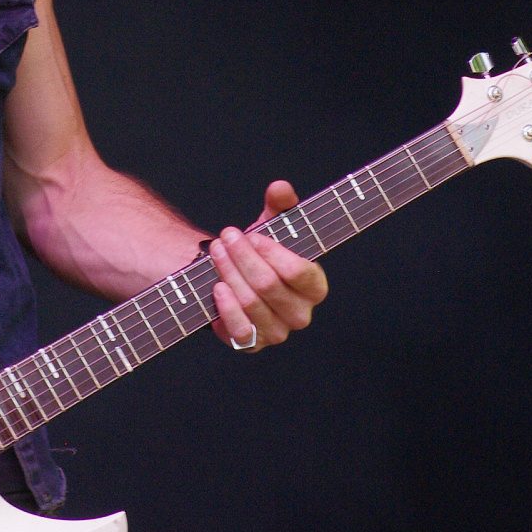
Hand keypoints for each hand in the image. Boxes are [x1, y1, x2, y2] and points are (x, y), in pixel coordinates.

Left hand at [206, 179, 327, 352]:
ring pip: (251, 303)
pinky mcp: (252, 343)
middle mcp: (301, 314)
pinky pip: (240, 331)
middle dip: (243, 257)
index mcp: (315, 286)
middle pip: (269, 285)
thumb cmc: (261, 253)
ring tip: (217, 253)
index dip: (272, 252)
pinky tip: (217, 287)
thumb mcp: (272, 225)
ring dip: (229, 273)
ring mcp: (277, 332)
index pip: (300, 272)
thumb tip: (280, 188)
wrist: (237, 277)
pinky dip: (226, 307)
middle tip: (226, 237)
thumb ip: (280, 205)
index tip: (253, 235)